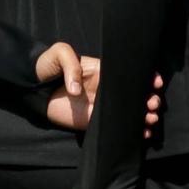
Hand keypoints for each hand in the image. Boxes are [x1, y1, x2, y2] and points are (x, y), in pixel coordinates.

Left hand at [42, 63, 163, 139]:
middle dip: (148, 99)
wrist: (33, 87)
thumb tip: (77, 90)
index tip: (155, 83)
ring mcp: (100, 106)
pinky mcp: (91, 121)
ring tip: (151, 119)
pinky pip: (113, 127)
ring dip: (143, 116)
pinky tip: (142, 134)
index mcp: (103, 71)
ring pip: (127, 112)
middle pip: (133, 95)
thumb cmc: (48, 65)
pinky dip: (129, 131)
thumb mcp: (60, 53)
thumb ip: (71, 66)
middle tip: (153, 104)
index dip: (145, 77)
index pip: (128, 74)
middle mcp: (105, 89)